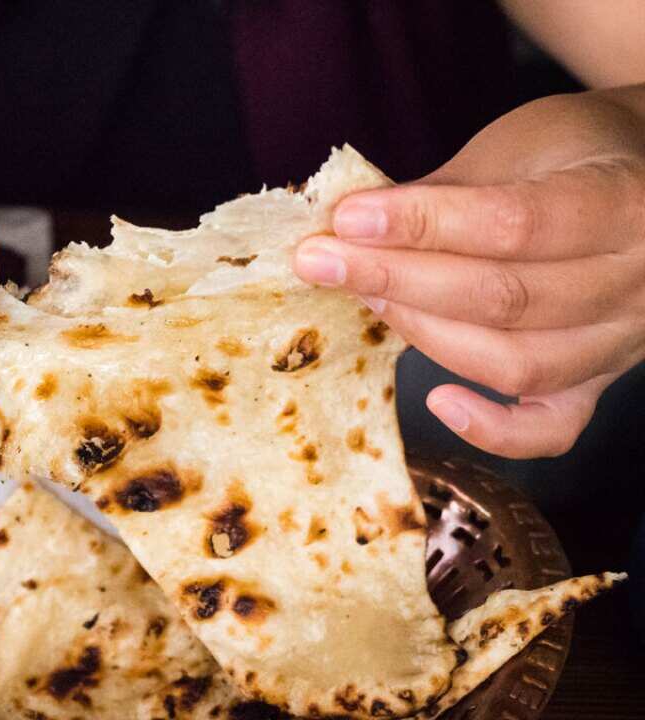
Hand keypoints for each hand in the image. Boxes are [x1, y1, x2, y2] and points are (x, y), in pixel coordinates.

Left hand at [294, 92, 644, 458]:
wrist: (643, 175)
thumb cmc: (572, 154)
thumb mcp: (519, 144)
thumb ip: (447, 190)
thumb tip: (350, 226)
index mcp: (620, 202)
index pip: (512, 224)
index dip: (422, 224)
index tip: (347, 219)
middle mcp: (633, 280)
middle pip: (504, 298)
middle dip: (396, 280)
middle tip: (322, 261)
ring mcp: (621, 339)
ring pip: (514, 361)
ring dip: (422, 333)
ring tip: (363, 297)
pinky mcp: (600, 382)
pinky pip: (550, 428)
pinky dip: (494, 430)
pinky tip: (439, 402)